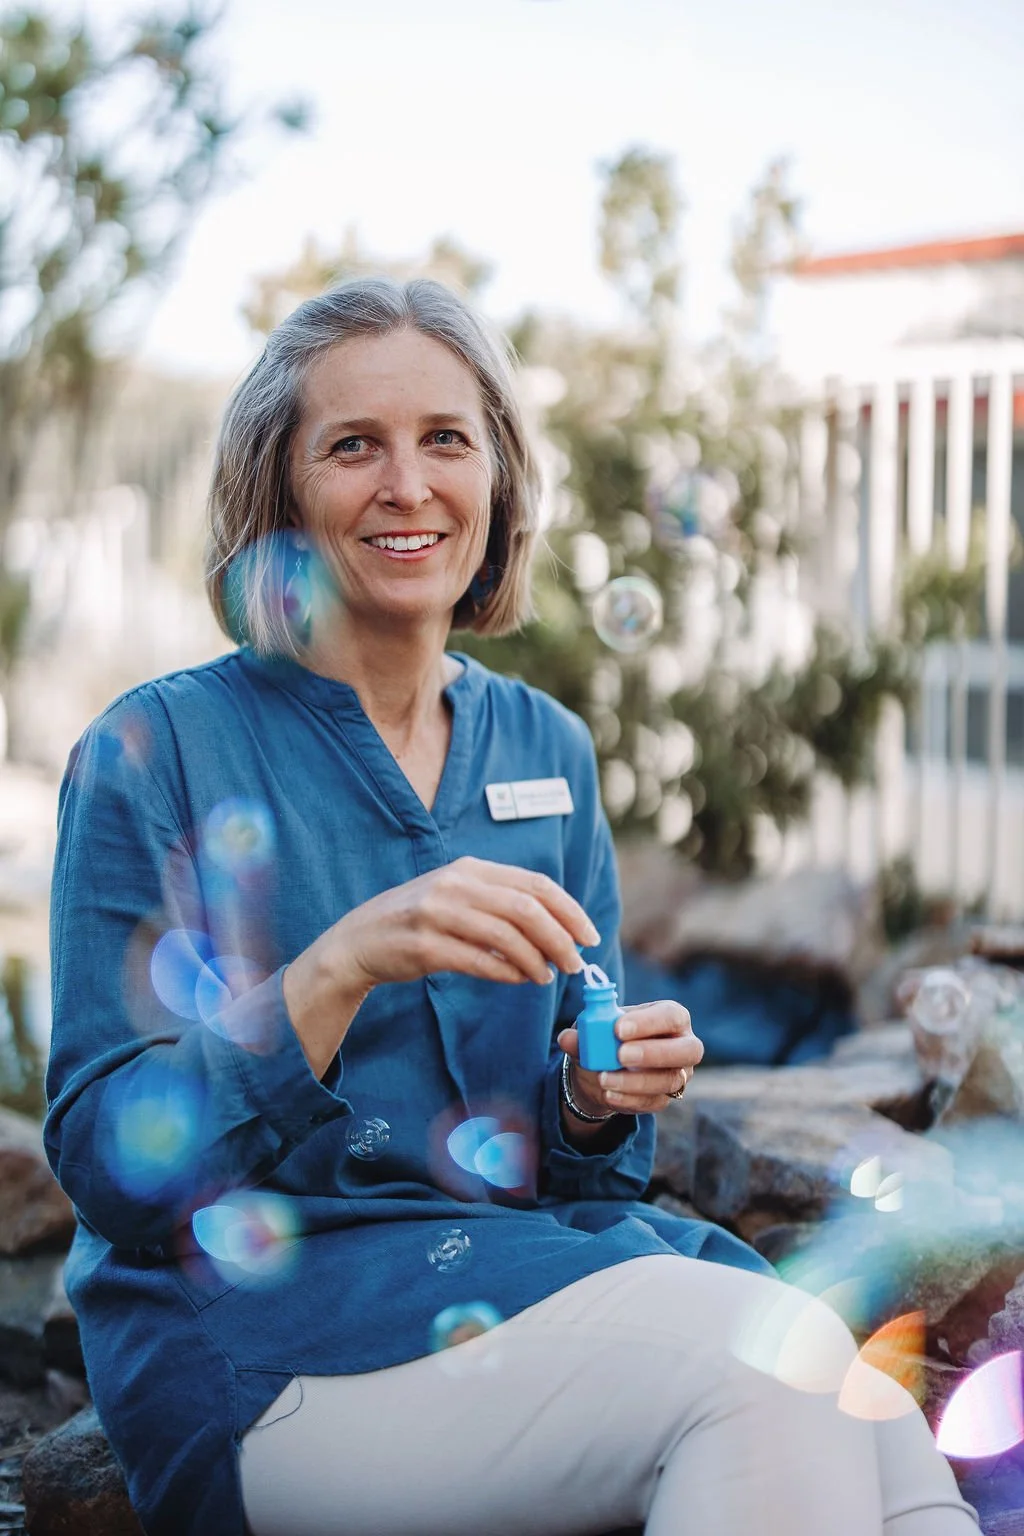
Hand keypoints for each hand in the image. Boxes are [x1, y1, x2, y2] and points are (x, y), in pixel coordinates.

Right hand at [330, 855, 596, 992]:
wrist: (360, 939)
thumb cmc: (419, 920)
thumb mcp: (458, 897)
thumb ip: (500, 904)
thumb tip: (557, 930)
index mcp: (470, 869)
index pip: (535, 884)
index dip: (569, 910)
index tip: (590, 936)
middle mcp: (455, 884)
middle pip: (526, 909)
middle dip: (560, 939)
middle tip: (576, 964)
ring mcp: (437, 913)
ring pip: (506, 937)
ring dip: (536, 961)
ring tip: (547, 977)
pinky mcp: (424, 945)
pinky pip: (478, 961)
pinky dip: (506, 973)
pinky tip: (518, 980)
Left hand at [556, 1001, 701, 1117]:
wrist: (602, 1068)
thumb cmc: (606, 1036)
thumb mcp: (593, 1029)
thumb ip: (582, 1033)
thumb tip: (567, 1038)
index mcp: (671, 1016)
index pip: (670, 1015)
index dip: (648, 1022)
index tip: (618, 1029)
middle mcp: (684, 1044)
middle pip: (687, 1050)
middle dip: (653, 1053)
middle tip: (620, 1055)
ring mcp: (679, 1073)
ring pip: (670, 1080)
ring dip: (635, 1081)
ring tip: (604, 1078)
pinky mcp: (666, 1098)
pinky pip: (656, 1102)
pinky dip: (630, 1099)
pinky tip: (609, 1095)